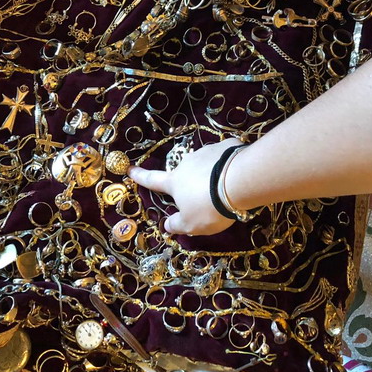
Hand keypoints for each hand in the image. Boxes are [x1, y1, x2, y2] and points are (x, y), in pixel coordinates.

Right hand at [128, 138, 242, 235]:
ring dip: (211, 174)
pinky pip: (225, 158)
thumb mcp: (191, 224)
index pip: (154, 180)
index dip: (141, 176)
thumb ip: (177, 225)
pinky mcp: (227, 147)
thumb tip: (166, 225)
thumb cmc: (209, 206)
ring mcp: (207, 152)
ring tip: (226, 188)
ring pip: (206, 165)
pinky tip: (238, 176)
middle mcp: (187, 163)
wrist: (240, 181)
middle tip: (206, 196)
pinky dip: (229, 166)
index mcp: (175, 182)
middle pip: (186, 173)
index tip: (131, 169)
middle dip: (192, 182)